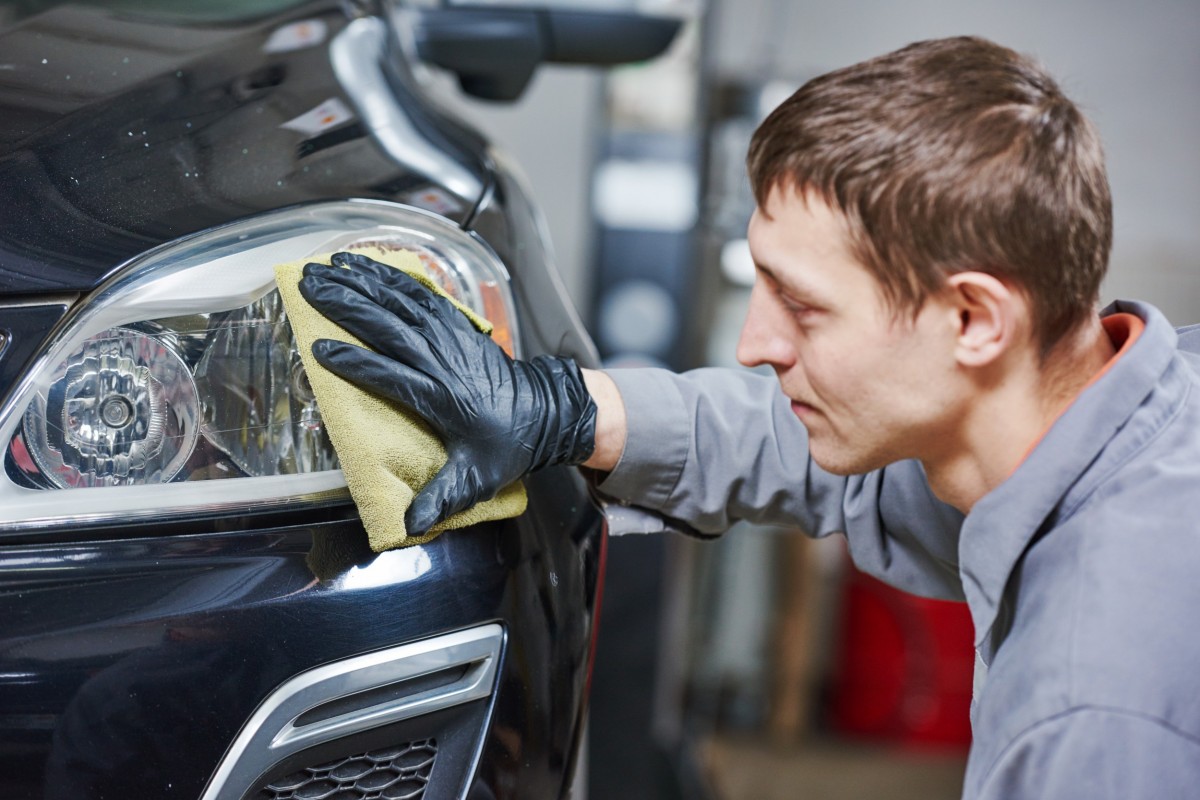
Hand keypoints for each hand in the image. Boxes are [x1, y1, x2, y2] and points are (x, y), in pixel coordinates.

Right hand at [299, 252, 596, 533]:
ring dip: (362, 281)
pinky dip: (390, 276)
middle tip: (307, 286)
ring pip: (401, 302)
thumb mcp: (477, 479)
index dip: (356, 363)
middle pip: (389, 326)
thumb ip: (442, 498)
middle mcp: (443, 361)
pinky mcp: (457, 325)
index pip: (392, 375)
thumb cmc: (507, 446)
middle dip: (346, 303)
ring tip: (325, 266)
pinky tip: (363, 263)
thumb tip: (411, 525)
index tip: (319, 351)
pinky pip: (420, 294)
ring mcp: (451, 337)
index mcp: (441, 398)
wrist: (546, 413)